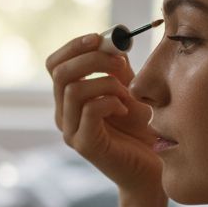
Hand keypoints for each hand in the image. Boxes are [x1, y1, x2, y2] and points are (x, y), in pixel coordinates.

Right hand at [45, 34, 161, 191]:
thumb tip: (113, 39)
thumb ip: (116, 67)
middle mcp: (63, 114)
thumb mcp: (129, 88)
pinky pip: (90, 110)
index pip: (55, 64)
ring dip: (107, 84)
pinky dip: (111, 102)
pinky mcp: (85, 145)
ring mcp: (71, 131)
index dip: (74, 46)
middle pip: (60, 72)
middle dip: (93, 59)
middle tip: (120, 63)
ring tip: (127, 95)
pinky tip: (127, 110)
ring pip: (74, 90)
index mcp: (68, 98)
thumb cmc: (142, 129)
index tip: (99, 38)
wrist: (153, 167)